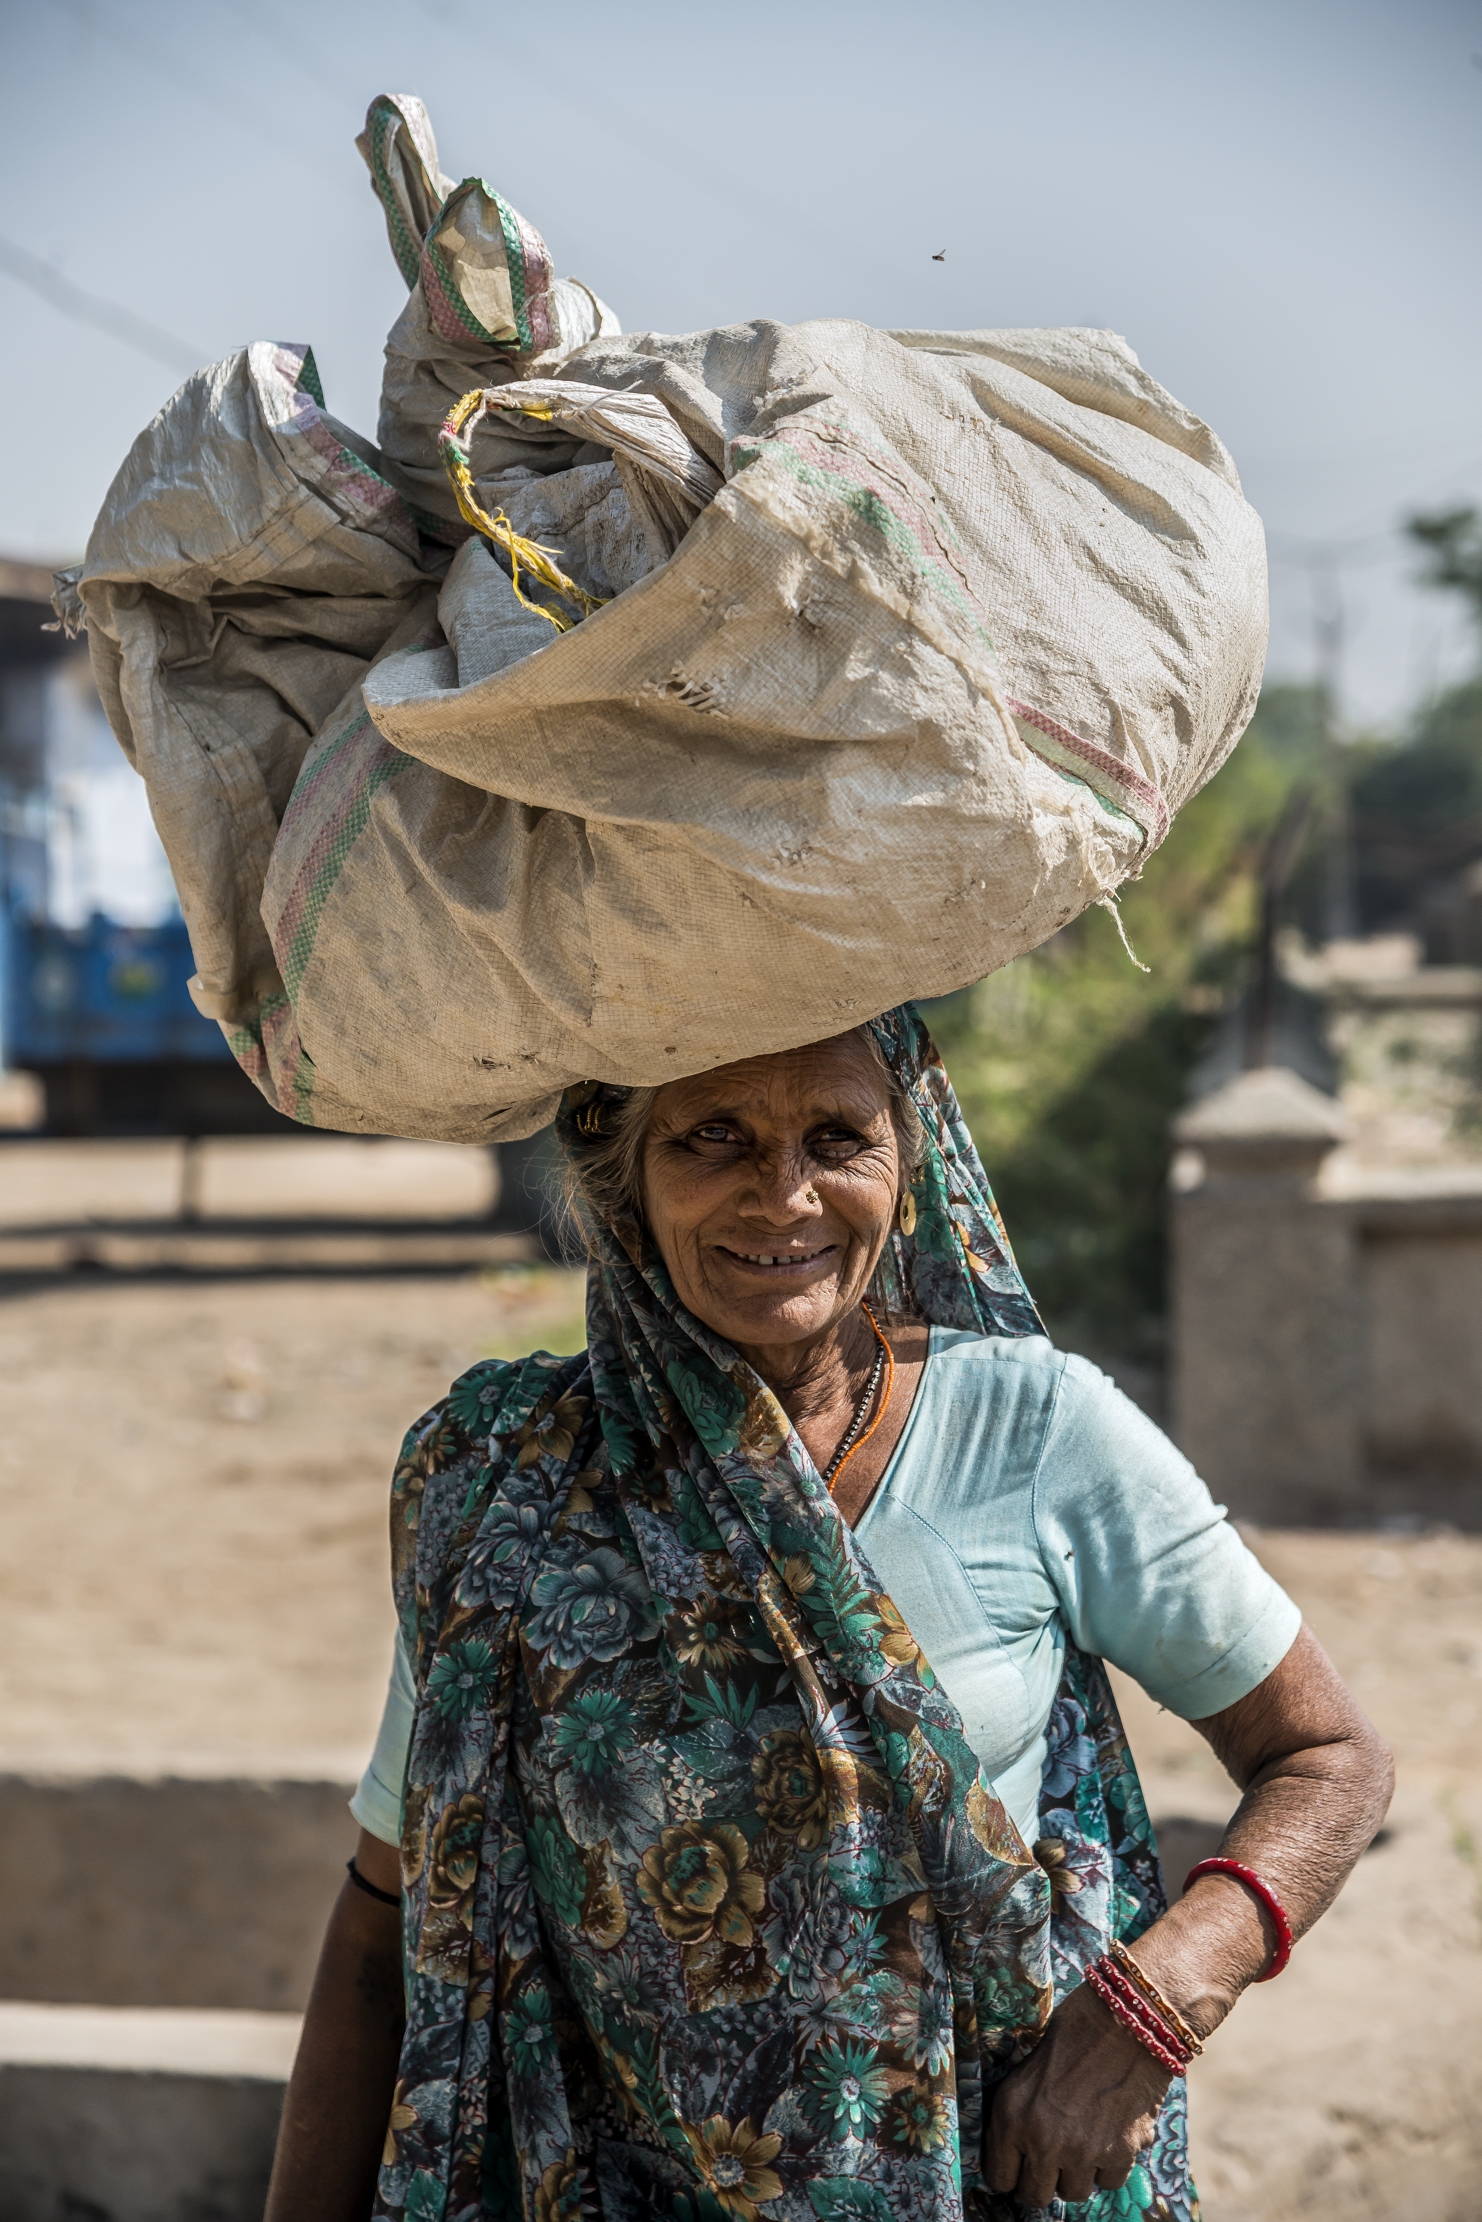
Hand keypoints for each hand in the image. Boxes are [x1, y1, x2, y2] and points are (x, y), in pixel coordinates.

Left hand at [984, 1982, 1169, 2208]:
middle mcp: (1042, 2140)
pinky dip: (1110, 2164)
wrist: (1126, 2019)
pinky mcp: (1120, 2154)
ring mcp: (1082, 2151)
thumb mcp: (1027, 2068)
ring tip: (1084, 2137)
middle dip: (1042, 2180)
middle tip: (1052, 2159)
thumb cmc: (1073, 2031)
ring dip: (1077, 2172)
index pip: (999, 2178)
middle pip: (1035, 2196)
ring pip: (1074, 2193)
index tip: (1020, 2165)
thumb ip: (1020, 2113)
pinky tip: (1110, 2132)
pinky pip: (1108, 2182)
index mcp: (1011, 2115)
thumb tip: (1016, 2150)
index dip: (1010, 2172)